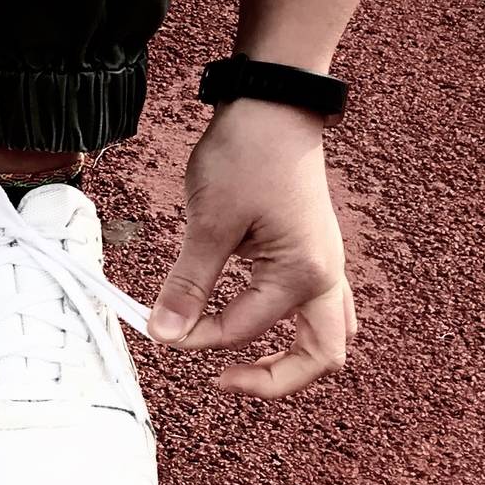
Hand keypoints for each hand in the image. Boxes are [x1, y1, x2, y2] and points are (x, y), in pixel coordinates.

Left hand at [147, 100, 356, 397]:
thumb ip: (188, 285)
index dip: (195, 338)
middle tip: (222, 381)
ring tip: (238, 361)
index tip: (157, 326)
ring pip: (326, 334)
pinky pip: (316, 308)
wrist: (274, 104)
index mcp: (303, 274)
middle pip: (322, 357)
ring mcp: (326, 265)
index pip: (241, 331)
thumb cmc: (247, 154)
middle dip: (274, 380)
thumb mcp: (208, 222)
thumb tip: (164, 335)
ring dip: (290, 357)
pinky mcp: (313, 253)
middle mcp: (326, 276)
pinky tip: (248, 319)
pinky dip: (288, 326)